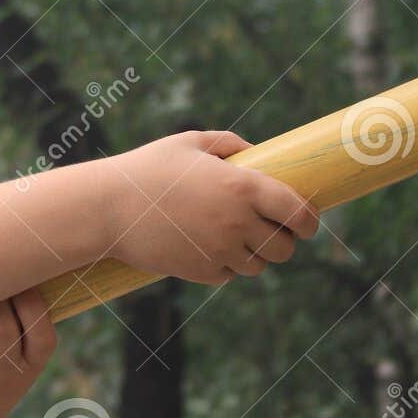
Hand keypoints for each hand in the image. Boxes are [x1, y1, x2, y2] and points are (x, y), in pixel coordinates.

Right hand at [104, 130, 318, 284]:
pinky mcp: (201, 271)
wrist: (107, 207)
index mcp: (241, 186)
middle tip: (272, 231)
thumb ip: (229, 144)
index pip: (297, 212)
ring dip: (255, 255)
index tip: (308, 222)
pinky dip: (225, 265)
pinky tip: (208, 246)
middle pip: (284, 248)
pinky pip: (229, 274)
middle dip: (283, 241)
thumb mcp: (189, 142)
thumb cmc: (148, 169)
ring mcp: (220, 250)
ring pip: (259, 266)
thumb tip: (256, 154)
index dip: (309, 221)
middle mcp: (237, 222)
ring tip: (237, 238)